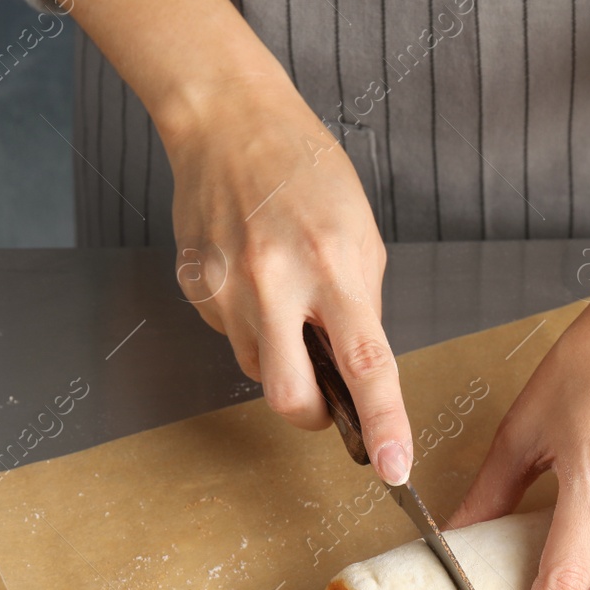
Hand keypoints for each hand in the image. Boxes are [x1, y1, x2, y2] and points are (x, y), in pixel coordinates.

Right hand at [162, 80, 413, 483]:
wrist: (228, 123)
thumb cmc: (305, 171)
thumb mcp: (361, 232)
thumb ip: (362, 304)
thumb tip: (357, 367)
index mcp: (332, 266)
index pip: (366, 363)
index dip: (384, 422)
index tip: (394, 466)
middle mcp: (275, 282)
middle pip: (291, 398)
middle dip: (313, 415)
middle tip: (327, 397)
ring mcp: (227, 289)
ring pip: (259, 369)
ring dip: (281, 356)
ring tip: (286, 299)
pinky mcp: (195, 289)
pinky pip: (230, 336)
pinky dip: (250, 323)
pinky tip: (253, 277)